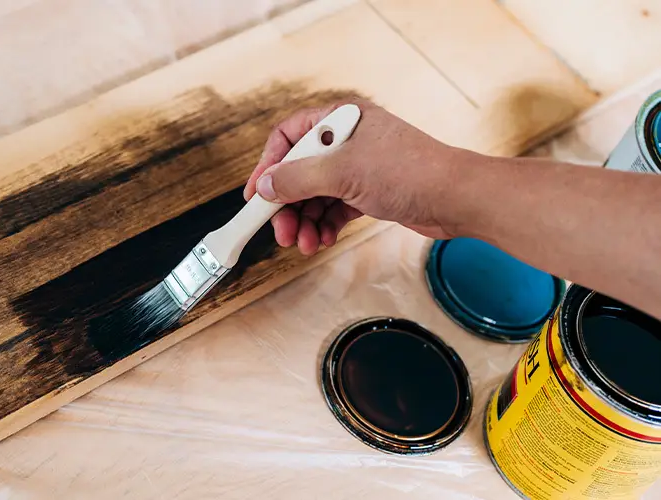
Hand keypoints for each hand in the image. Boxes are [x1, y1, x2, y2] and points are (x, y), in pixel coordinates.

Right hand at [244, 99, 461, 254]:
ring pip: (315, 194)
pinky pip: (333, 208)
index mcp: (339, 120)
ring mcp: (358, 167)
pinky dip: (324, 225)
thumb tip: (265, 186)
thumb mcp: (343, 172)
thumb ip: (298, 178)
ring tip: (304, 244)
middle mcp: (346, 140)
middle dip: (287, 205)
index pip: (288, 137)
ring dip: (305, 221)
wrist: (456, 198)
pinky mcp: (369, 191)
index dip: (268, 166)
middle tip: (280, 232)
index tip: (254, 196)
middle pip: (299, 171)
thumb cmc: (409, 171)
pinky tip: (321, 240)